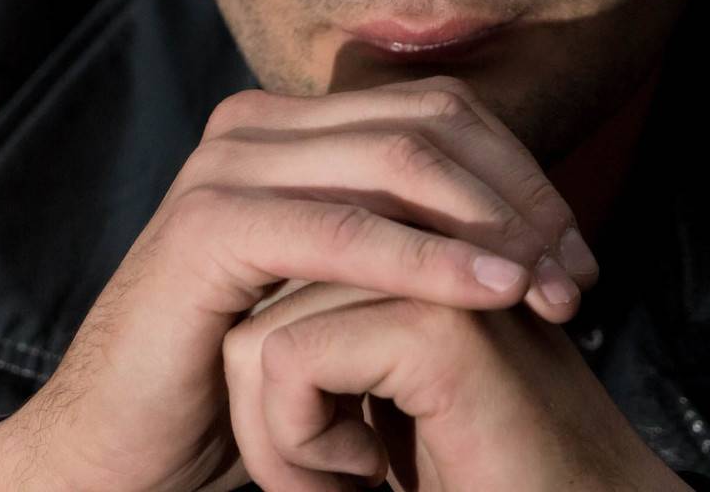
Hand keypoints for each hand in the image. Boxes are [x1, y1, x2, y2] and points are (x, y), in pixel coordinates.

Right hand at [0, 77, 597, 491]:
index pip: (438, 110)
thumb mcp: (344, 294)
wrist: (132, 449)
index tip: (575, 256)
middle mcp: (255, 128)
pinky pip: (344, 229)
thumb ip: (403, 235)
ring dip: (492, 226)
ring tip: (550, 294)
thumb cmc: (247, 383)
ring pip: (398, 162)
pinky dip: (429, 259)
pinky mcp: (208, 224)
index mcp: (289, 130)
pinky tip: (492, 293)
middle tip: (577, 280)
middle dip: (520, 199)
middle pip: (430, 125)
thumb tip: (523, 218)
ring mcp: (225, 166)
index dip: (521, 174)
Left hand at [222, 281, 686, 490]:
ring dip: (282, 435)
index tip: (333, 448)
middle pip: (260, 298)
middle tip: (343, 477)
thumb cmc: (471, 482)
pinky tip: (370, 476)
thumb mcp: (376, 397)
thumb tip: (238, 320)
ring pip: (261, 330)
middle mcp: (430, 242)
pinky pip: (290, 359)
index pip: (275, 274)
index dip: (269, 383)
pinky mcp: (438, 330)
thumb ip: (330, 330)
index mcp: (416, 246)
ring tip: (357, 481)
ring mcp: (441, 276)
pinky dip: (297, 444)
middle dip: (268, 405)